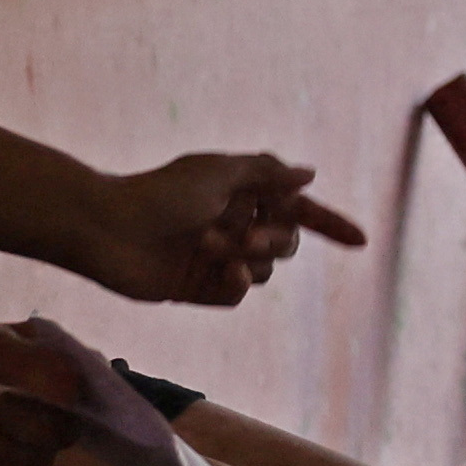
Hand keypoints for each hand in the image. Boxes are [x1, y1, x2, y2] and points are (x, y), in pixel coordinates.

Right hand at [0, 318, 83, 465]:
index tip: (75, 399)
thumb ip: (53, 350)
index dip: (76, 395)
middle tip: (61, 430)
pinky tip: (4, 460)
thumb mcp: (3, 336)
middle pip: (46, 432)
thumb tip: (100, 375)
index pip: (58, 381)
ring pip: (26, 465)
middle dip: (63, 433)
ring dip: (39, 457)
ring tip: (31, 445)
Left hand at [80, 149, 360, 308]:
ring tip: (212, 247)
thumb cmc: (158, 193)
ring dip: (248, 259)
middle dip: (275, 241)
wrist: (106, 230)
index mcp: (240, 192)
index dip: (329, 223)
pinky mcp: (199, 287)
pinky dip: (235, 282)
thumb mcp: (218, 172)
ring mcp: (217, 257)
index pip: (296, 208)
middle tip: (248, 239)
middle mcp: (233, 223)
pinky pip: (238, 292)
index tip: (360, 240)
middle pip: (285, 242)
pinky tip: (220, 270)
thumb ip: (267, 173)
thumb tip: (308, 175)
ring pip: (264, 270)